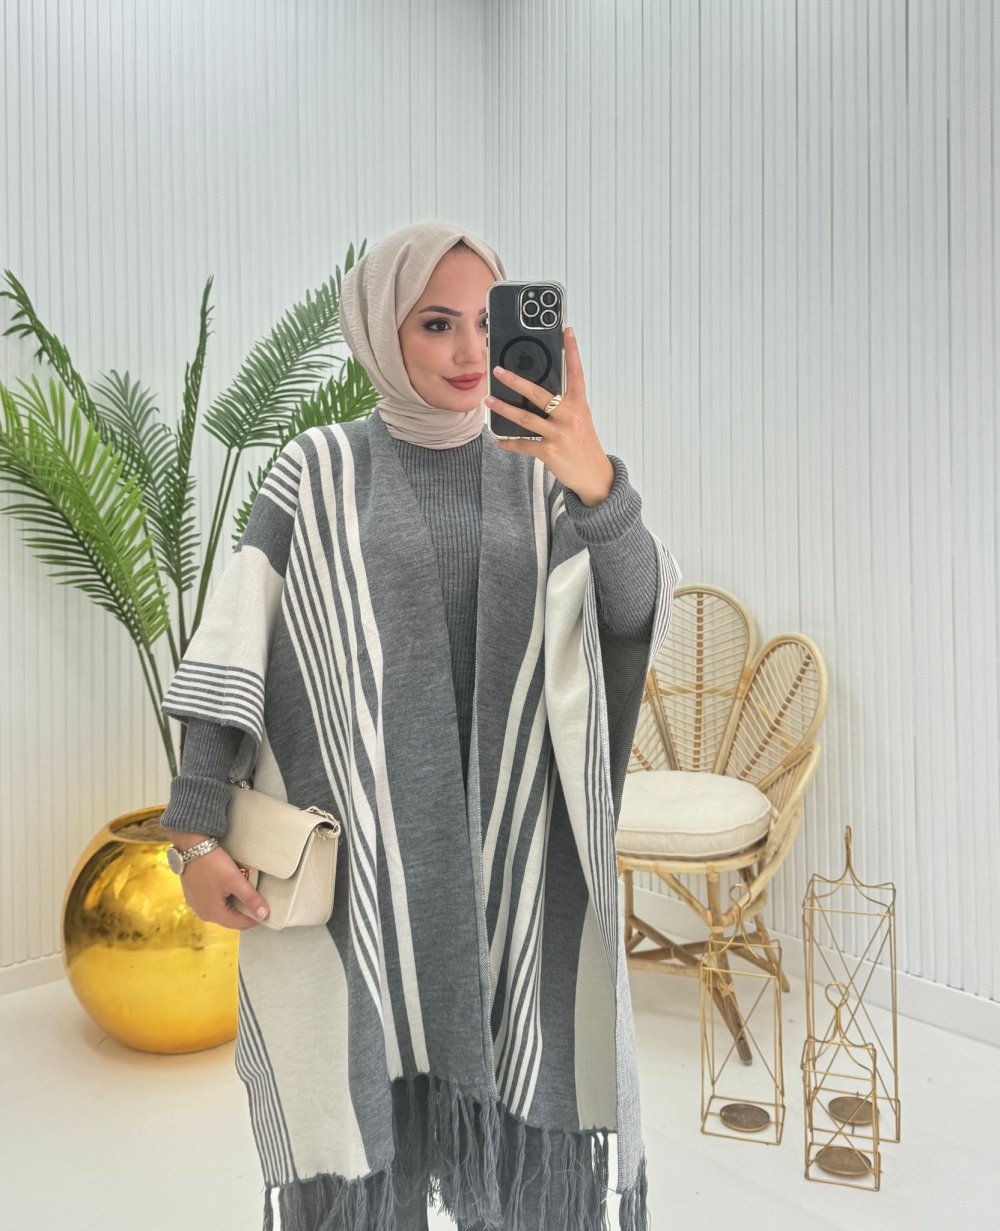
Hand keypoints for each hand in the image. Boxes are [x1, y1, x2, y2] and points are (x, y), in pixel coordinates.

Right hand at [172, 838, 270, 929]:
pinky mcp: (194, 896)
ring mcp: (197, 905)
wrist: (190, 846)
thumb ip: (251, 898)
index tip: (267, 910)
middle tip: (257, 899)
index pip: (241, 924)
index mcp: (214, 914)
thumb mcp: (235, 880)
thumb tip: (264, 914)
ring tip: (245, 892)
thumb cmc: (212, 863)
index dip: (256, 918)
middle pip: (231, 919)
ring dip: (234, 904)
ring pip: (222, 911)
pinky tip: (229, 887)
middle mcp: (203, 914)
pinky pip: (213, 902)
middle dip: (245, 911)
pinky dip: (224, 899)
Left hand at [485, 326, 613, 506]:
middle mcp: (569, 417)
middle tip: (498, 371)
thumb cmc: (584, 445)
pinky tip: (499, 440)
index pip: (576, 373)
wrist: (595, 475)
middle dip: (516, 381)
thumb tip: (538, 395)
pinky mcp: (549, 452)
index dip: (572, 351)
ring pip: (525, 418)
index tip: (567, 331)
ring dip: (503, 409)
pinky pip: (524, 444)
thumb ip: (564, 406)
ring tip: (488, 401)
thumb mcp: (580, 420)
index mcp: (579, 405)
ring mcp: (559, 435)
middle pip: (539, 394)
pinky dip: (509, 443)